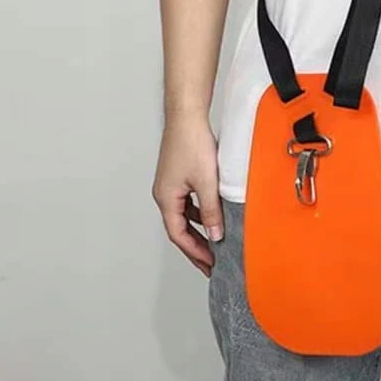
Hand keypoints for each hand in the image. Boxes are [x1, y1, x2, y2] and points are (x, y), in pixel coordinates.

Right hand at [152, 119, 223, 276]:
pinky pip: (188, 201)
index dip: (194, 251)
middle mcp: (164, 193)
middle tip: (210, 262)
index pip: (178, 235)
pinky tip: (213, 213)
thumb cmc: (192, 143)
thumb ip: (212, 210)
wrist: (187, 116)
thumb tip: (215, 235)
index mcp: (166, 198)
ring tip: (214, 242)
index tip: (209, 264)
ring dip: (198, 229)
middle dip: (195, 246)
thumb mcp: (207, 182)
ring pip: (184, 215)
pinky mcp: (178, 174)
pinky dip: (199, 212)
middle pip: (179, 228)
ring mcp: (170, 184)